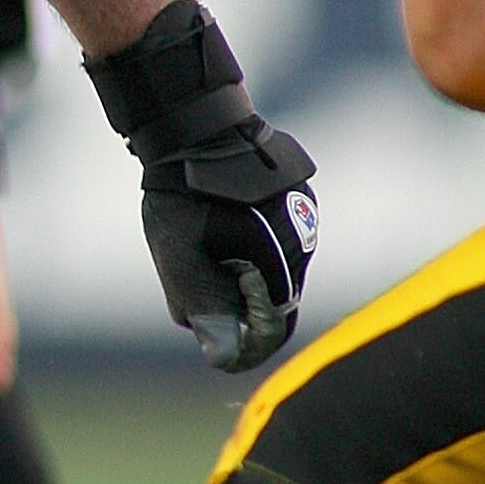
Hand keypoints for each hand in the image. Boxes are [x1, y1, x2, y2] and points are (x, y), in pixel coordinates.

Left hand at [86, 0, 316, 373]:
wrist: (193, 128)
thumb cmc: (181, 196)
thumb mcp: (179, 261)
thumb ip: (201, 310)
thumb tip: (222, 355)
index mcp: (276, 261)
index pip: (274, 328)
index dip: (247, 346)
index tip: (222, 350)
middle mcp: (301, 242)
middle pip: (279, 301)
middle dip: (245, 312)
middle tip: (209, 307)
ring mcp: (305, 217)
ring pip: (283, 270)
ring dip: (251, 279)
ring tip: (211, 259)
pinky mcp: (299, 200)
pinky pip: (283, 241)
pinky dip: (258, 250)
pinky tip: (224, 234)